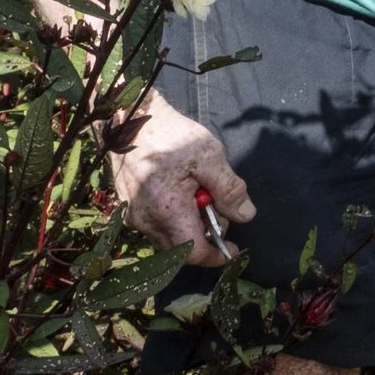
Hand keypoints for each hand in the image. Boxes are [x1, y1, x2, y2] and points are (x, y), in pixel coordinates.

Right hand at [104, 89, 253, 268]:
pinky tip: (181, 192)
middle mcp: (146, 220)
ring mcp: (133, 216)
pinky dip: (174, 218)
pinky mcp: (128, 208)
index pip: (194, 252)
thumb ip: (229, 189)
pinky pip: (156, 226)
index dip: (216, 255)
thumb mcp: (209, 155)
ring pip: (168, 238)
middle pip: (181, 248)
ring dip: (189, 225)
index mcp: (168, 211)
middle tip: (217, 203)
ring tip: (198, 192)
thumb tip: (245, 216)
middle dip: (205, 234)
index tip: (234, 248)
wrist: (130, 119)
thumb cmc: (171, 134)